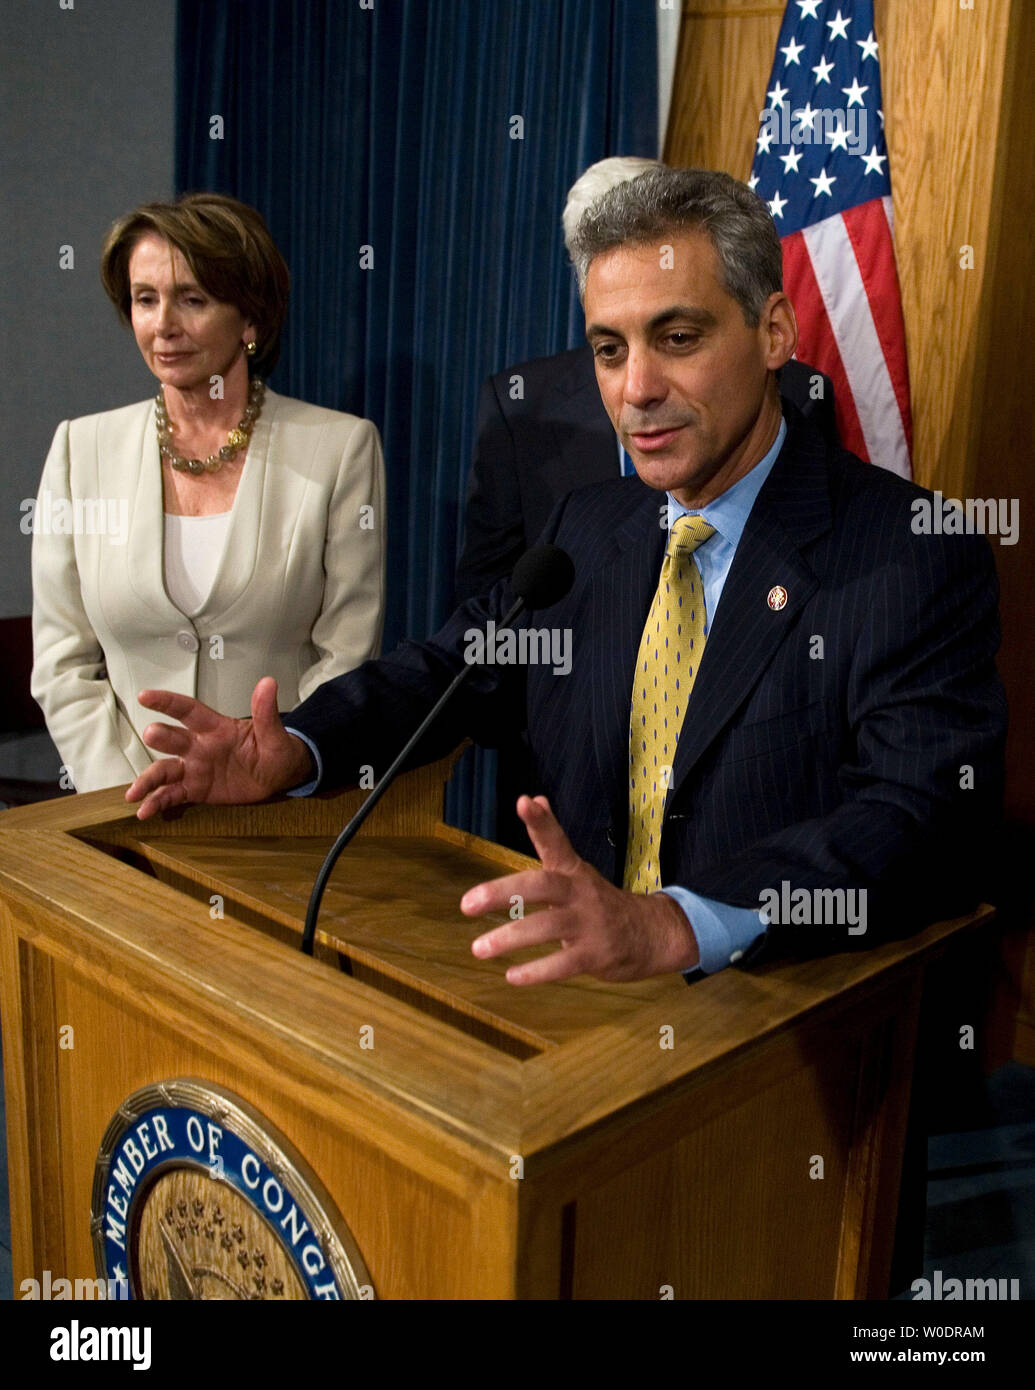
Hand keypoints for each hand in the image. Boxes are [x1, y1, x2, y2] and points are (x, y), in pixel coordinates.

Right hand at [125, 677, 313, 818]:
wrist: (279, 777)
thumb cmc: (275, 750)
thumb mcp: (275, 734)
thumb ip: (266, 712)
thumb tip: (268, 683)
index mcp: (216, 728)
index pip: (188, 710)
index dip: (167, 702)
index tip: (145, 696)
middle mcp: (199, 746)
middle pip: (173, 739)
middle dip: (160, 736)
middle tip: (150, 735)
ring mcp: (195, 768)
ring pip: (164, 771)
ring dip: (148, 779)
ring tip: (133, 793)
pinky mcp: (196, 789)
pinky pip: (172, 795)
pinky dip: (157, 803)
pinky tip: (144, 812)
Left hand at [461, 795, 699, 984]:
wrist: (652, 934)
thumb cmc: (602, 902)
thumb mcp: (577, 869)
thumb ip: (552, 839)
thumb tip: (534, 797)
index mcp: (572, 871)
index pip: (556, 841)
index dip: (541, 822)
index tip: (524, 802)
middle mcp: (580, 893)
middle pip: (541, 886)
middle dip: (503, 892)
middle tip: (467, 903)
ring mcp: (589, 924)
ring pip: (546, 928)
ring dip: (510, 939)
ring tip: (479, 948)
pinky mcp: (595, 955)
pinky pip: (563, 964)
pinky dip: (536, 972)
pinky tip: (511, 976)